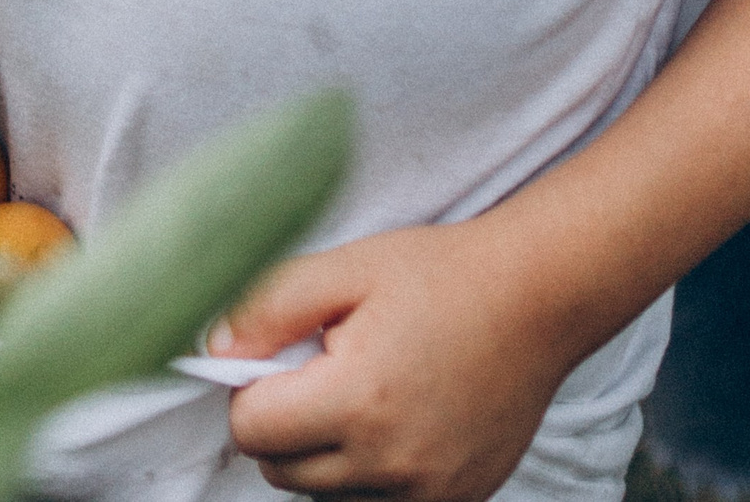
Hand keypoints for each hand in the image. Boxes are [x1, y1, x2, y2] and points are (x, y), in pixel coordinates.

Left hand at [216, 221, 581, 500]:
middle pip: (280, 471)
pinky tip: (393, 421)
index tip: (282, 357)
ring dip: (323, 455)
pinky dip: (368, 475)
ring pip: (325, 496)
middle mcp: (393, 461)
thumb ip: (268, 307)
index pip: (249, 429)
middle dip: (282, 424)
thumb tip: (212, 348)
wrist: (537, 298)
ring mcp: (429, 492)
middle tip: (321, 370)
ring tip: (361, 393)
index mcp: (359, 399)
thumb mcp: (345, 270)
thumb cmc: (441, 276)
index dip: (249, 388)